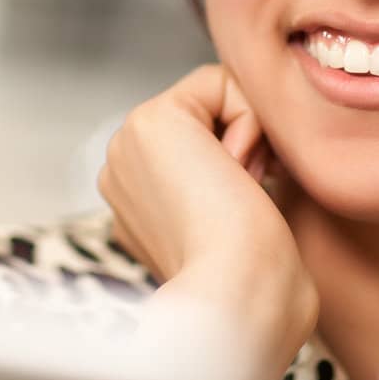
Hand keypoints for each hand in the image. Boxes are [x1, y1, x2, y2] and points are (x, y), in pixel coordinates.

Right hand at [97, 64, 318, 379]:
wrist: (240, 297)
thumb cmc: (255, 280)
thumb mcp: (234, 225)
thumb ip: (223, 185)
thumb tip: (245, 158)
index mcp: (137, 201)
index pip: (201, 144)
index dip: (242, 161)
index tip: (250, 206)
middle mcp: (123, 171)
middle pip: (207, 115)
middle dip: (242, 143)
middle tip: (248, 197)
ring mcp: (128, 144)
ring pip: (215, 97)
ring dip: (246, 136)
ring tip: (239, 190)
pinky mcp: (151, 119)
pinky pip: (220, 82)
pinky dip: (248, 120)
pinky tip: (236, 171)